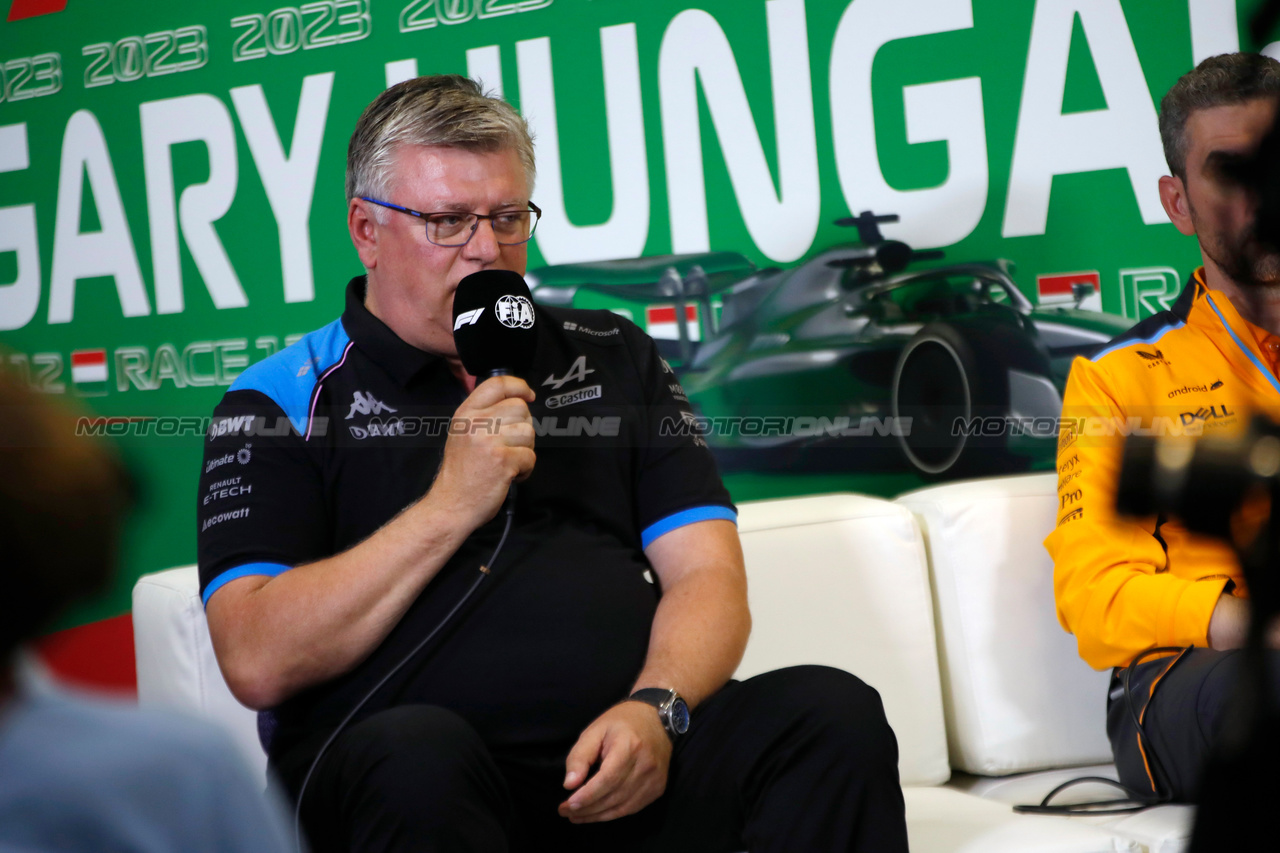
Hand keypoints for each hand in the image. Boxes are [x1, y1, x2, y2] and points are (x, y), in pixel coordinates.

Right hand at [430, 376, 535, 527]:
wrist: (451, 505)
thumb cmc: (461, 473)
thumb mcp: (463, 434)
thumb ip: (484, 415)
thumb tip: (518, 401)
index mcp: (466, 413)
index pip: (497, 383)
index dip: (519, 386)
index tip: (528, 395)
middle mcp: (476, 423)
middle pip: (520, 408)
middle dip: (523, 427)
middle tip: (510, 446)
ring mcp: (489, 440)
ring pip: (529, 432)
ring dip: (525, 450)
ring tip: (508, 462)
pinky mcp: (503, 460)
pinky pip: (530, 456)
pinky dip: (526, 469)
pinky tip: (510, 475)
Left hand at [559, 700, 671, 823]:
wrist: (657, 720)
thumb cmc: (621, 723)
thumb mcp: (595, 731)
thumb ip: (580, 756)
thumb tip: (569, 785)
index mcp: (629, 746)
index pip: (608, 779)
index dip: (588, 795)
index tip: (568, 805)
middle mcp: (645, 765)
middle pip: (614, 796)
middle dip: (587, 808)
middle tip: (565, 811)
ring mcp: (655, 779)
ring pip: (622, 807)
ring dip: (597, 815)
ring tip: (576, 816)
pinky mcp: (658, 788)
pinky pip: (632, 808)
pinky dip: (612, 814)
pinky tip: (596, 813)